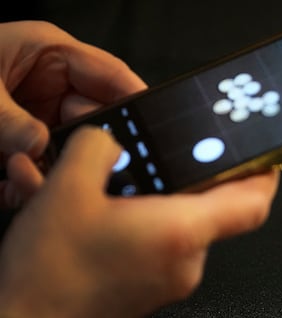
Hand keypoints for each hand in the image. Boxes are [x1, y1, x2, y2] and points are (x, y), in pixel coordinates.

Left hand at [0, 20, 146, 207]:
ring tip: (20, 176)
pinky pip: (41, 170)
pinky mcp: (20, 148)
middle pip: (94, 121)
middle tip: (72, 167)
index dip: (137, 102)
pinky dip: (27, 185)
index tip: (154, 132)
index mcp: (49, 54)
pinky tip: (8, 186)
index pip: (112, 76)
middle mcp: (49, 87)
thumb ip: (6, 118)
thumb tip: (38, 147)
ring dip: (51, 172)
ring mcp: (36, 119)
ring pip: (68, 153)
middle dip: (84, 148)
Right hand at [0, 126, 278, 317]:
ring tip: (122, 190)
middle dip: (193, 182)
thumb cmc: (51, 274)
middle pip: (215, 211)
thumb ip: (99, 148)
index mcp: (183, 231)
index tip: (263, 156)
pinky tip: (111, 218)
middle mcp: (188, 261)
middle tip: (170, 160)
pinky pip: (165, 248)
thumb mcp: (68, 188)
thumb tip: (112, 140)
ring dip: (162, 205)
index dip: (265, 174)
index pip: (253, 202)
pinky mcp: (154, 292)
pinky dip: (149, 227)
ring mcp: (173, 282)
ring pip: (184, 229)